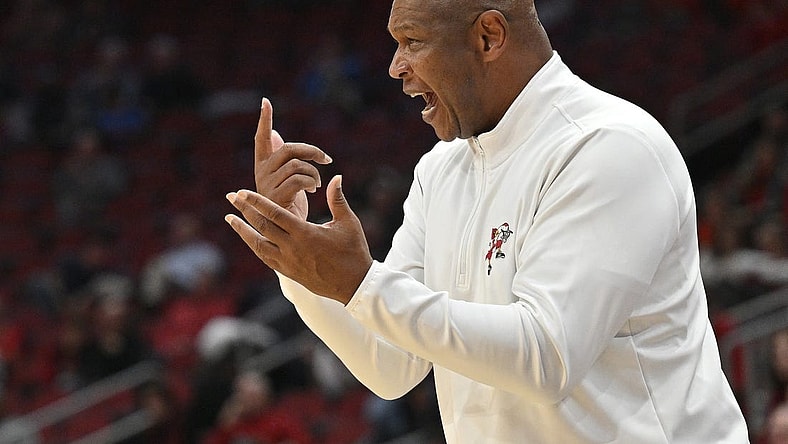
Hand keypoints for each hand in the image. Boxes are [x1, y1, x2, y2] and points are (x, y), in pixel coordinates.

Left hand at [225, 175, 372, 304]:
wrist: (354, 284)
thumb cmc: (353, 251)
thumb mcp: (348, 223)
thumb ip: (337, 199)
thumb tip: (336, 176)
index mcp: (305, 233)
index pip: (275, 213)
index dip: (257, 201)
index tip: (242, 191)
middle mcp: (292, 248)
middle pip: (261, 226)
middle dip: (244, 210)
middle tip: (231, 196)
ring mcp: (288, 262)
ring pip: (258, 244)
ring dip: (243, 230)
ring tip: (230, 218)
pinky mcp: (288, 272)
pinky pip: (265, 257)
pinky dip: (254, 245)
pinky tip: (248, 237)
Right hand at [255, 98, 332, 220]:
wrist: (294, 237)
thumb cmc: (292, 208)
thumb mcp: (288, 180)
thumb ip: (283, 159)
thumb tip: (275, 135)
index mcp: (264, 168)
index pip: (262, 139)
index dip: (265, 121)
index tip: (266, 101)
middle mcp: (261, 175)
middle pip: (288, 149)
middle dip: (310, 151)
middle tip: (325, 159)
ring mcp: (266, 187)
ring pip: (296, 164)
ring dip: (314, 172)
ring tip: (317, 184)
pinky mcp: (275, 198)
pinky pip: (298, 179)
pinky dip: (311, 181)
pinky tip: (314, 190)